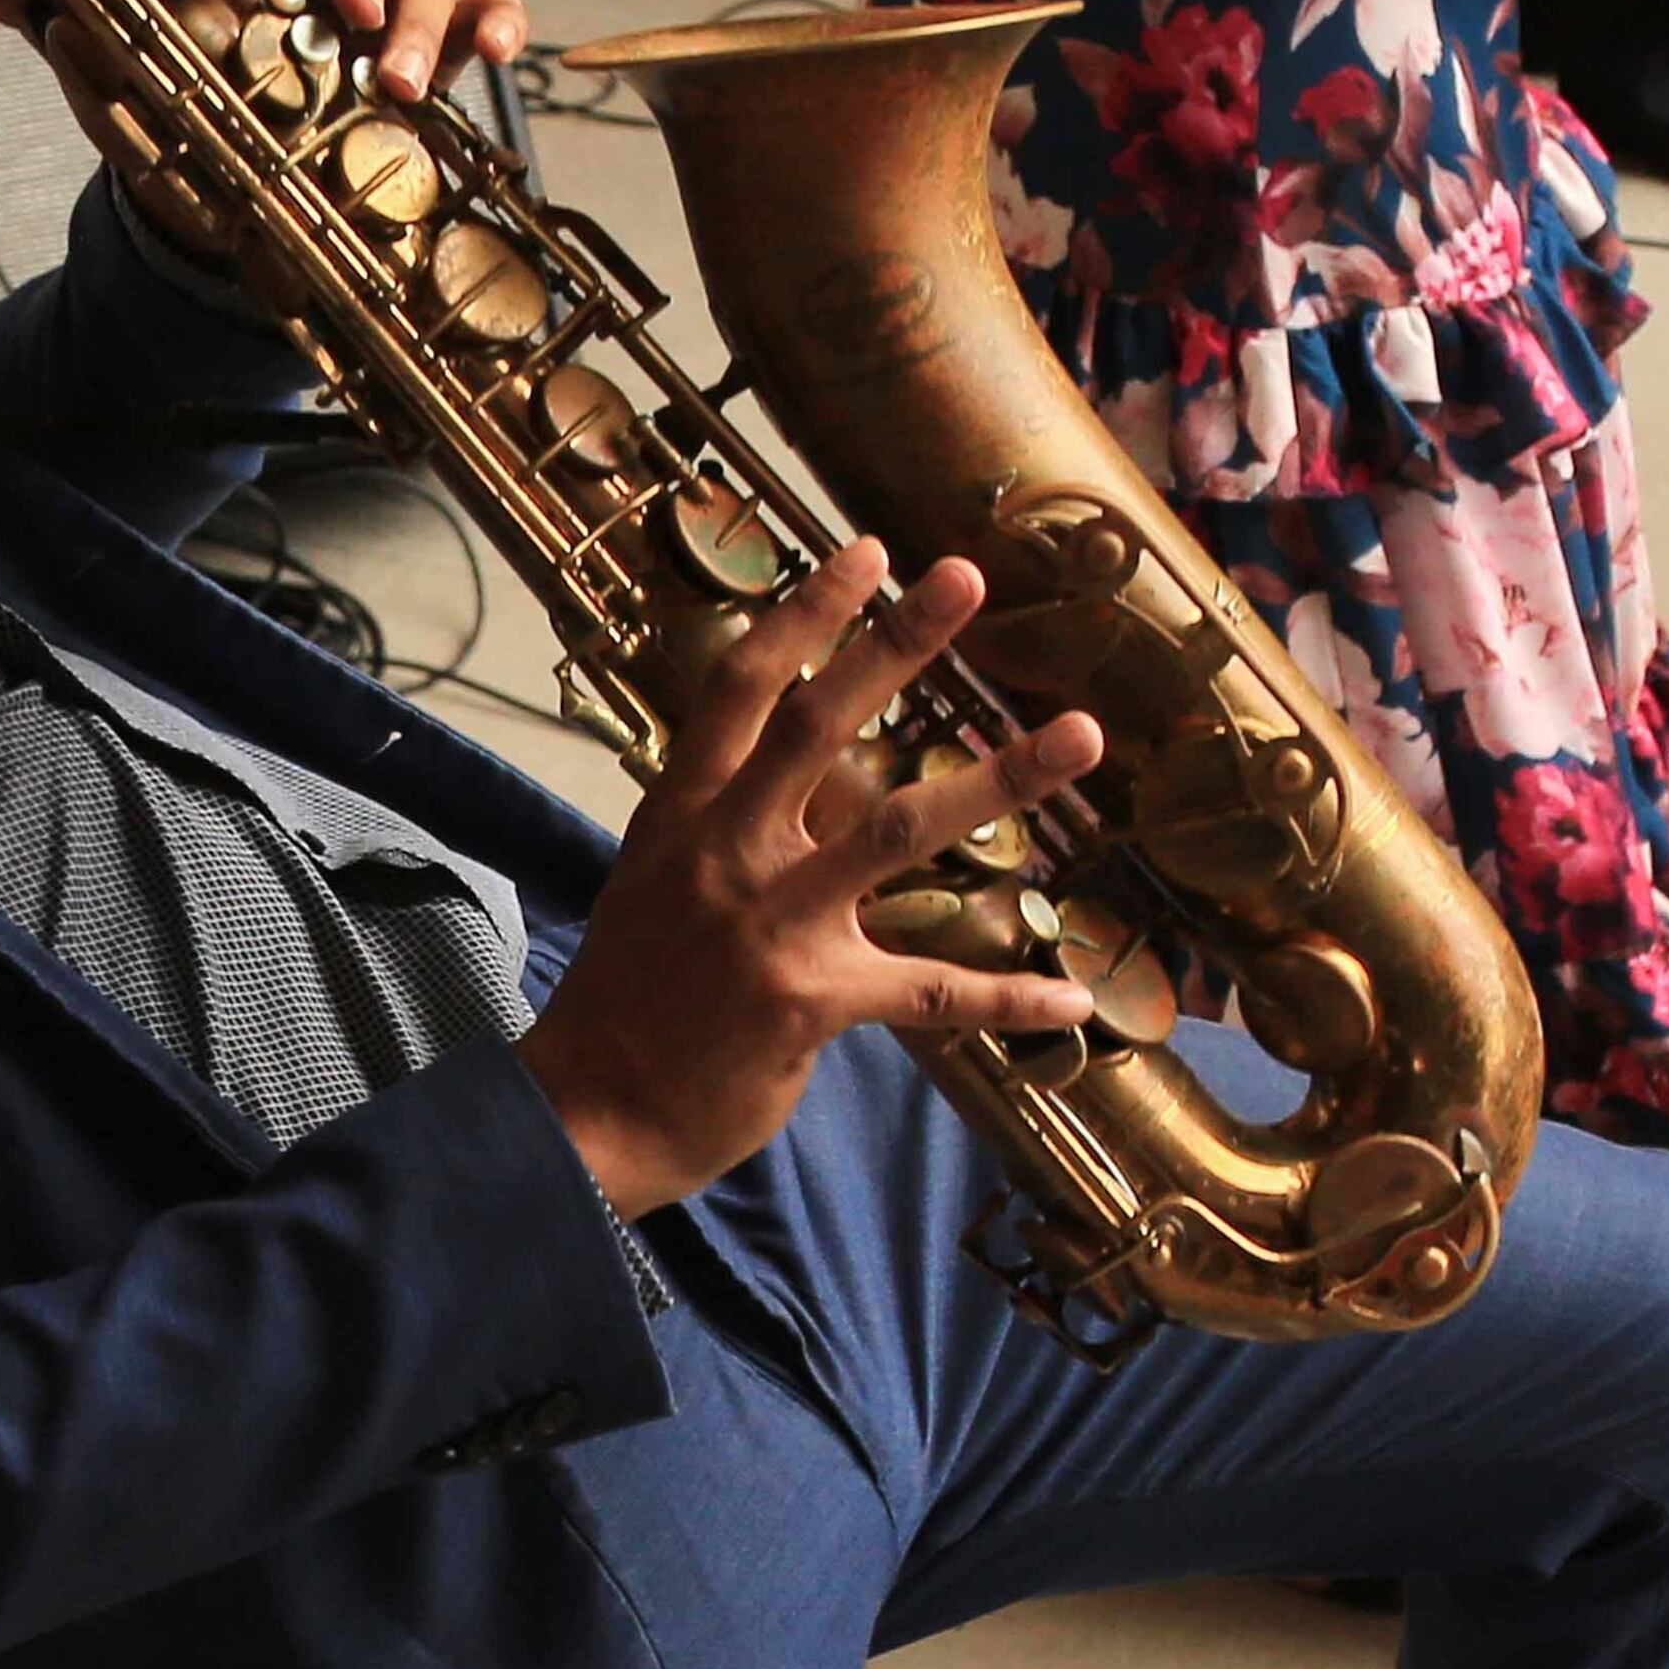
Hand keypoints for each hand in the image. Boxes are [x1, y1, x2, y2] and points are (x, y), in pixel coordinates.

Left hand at [0, 0, 531, 263]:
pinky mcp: (426, 61)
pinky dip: (496, 24)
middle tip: (348, 12)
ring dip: (417, 21)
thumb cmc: (174, 95)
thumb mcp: (105, 57)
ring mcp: (377, 17)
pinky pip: (475, 23)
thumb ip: (41, 6)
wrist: (221, 186)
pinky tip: (499, 51)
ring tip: (396, 80)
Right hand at [519, 548, 1106, 1220]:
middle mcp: (724, 853)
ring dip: (999, 778)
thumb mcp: (654, 893)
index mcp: (681, 818)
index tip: (870, 553)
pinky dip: (1005, 998)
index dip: (805, 615)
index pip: (740, 693)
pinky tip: (1069, 1003)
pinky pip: (930, 992)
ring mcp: (769, 924)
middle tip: (965, 578)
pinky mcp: (811, 1001)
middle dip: (894, 646)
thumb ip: (724, 841)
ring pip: (897, 831)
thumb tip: (796, 810)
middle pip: (817, 726)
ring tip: (1080, 733)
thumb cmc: (626, 1006)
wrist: (587, 1115)